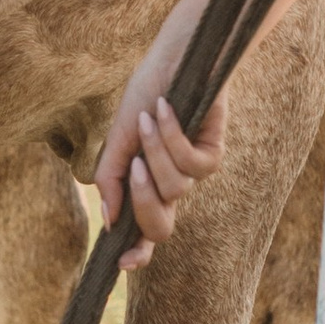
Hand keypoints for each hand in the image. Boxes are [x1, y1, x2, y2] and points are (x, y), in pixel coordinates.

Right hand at [94, 26, 229, 269]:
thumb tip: (109, 221)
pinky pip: (193, 165)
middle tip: (134, 169)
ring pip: (175, 190)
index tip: (122, 264)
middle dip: (144, 203)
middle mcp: (171, 186)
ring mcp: (194, 172)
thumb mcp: (119, 139)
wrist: (175, 59)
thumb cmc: (146, 96)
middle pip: (162, 228)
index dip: (136, 254)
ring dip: (156, 152)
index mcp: (147, 186)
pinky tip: (167, 110)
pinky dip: (175, 138)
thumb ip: (110, 178)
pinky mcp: (214, 153)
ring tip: (150, 119)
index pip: (144, 232)